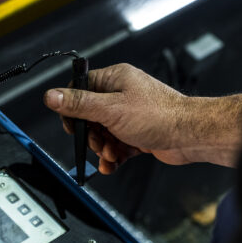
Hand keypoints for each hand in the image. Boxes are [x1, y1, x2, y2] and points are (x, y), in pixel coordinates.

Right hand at [44, 63, 241, 170]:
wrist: (189, 136)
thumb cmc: (159, 116)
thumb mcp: (110, 109)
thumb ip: (79, 104)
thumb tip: (52, 96)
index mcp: (114, 79)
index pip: (80, 89)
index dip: (72, 109)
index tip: (72, 124)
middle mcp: (122, 95)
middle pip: (89, 116)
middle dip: (91, 135)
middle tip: (98, 142)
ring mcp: (129, 115)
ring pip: (102, 134)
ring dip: (103, 148)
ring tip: (111, 153)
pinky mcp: (136, 134)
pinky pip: (116, 146)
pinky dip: (113, 157)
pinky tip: (113, 163)